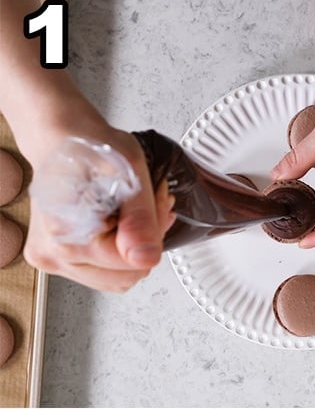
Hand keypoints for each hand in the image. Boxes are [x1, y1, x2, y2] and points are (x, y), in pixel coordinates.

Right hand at [23, 122, 175, 292]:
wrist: (63, 141)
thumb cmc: (90, 148)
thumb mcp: (130, 172)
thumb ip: (140, 218)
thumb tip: (145, 257)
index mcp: (64, 235)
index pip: (131, 262)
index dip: (154, 232)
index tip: (157, 201)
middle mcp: (52, 254)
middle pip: (126, 276)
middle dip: (148, 241)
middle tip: (151, 204)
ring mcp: (53, 259)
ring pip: (118, 278)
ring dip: (137, 247)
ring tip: (135, 211)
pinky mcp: (59, 260)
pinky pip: (106, 272)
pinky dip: (123, 250)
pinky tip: (123, 222)